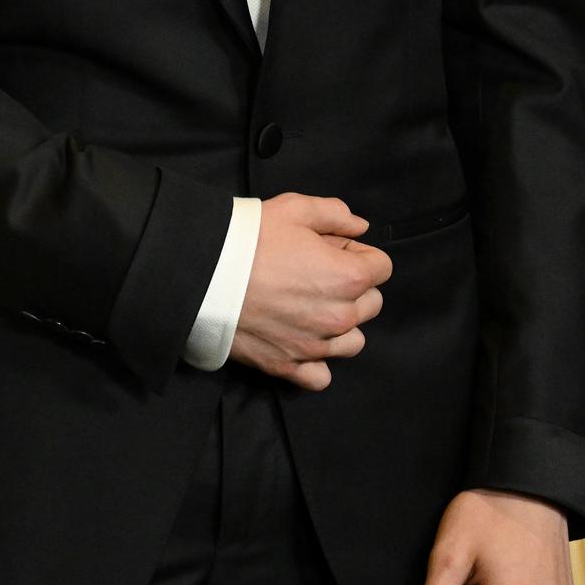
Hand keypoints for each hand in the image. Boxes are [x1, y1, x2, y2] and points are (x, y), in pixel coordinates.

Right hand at [228, 194, 391, 391]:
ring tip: (306, 307)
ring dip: (338, 325)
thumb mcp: (294, 208)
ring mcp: (316, 346)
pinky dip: (315, 361)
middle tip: (313, 274)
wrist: (202, 275)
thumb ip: (336, 214)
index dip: (356, 254)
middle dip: (351, 287)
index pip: (382, 267)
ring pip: (352, 341)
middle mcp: (340, 317)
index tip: (330, 250)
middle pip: (371, 304)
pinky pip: (322, 376)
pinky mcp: (289, 366)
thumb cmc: (248, 239)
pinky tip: (299, 339)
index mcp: (348, 277)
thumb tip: (359, 227)